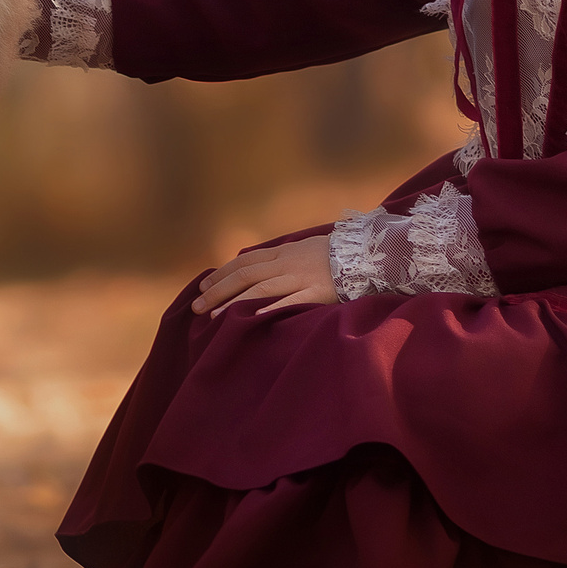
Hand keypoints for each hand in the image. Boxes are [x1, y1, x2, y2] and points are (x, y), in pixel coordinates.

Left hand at [191, 235, 338, 316]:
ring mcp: (301, 278)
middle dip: (218, 290)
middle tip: (197, 306)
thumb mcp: (304, 249)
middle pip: (245, 275)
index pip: (244, 262)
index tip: (203, 287)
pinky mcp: (317, 293)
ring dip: (234, 303)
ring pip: (260, 289)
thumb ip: (282, 258)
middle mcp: (287, 263)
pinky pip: (290, 301)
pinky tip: (252, 318)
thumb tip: (255, 267)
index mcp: (284, 253)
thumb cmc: (336, 255)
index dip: (221, 274)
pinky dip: (269, 309)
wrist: (369, 253)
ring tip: (214, 317)